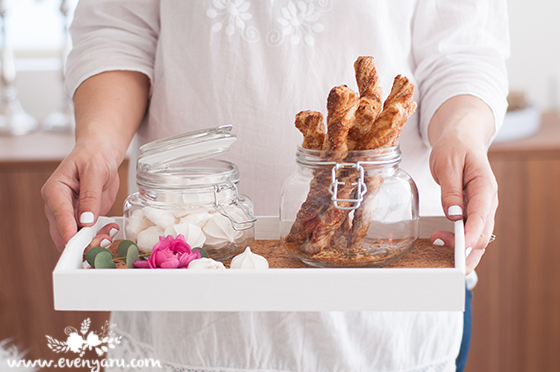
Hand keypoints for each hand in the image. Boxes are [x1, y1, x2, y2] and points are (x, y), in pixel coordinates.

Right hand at [41, 140, 121, 250]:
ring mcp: (70, 214)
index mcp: (55, 190)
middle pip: (63, 231)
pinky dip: (99, 236)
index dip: (67, 229)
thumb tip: (86, 221)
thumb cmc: (94, 157)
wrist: (101, 155)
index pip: (58, 213)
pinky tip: (111, 229)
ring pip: (75, 237)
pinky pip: (88, 234)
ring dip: (92, 241)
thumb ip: (90, 195)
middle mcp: (58, 205)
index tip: (75, 241)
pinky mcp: (83, 219)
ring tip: (109, 233)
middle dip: (80, 241)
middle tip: (101, 240)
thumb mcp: (95, 171)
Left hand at [427, 95, 497, 273]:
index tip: (459, 250)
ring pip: (479, 237)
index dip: (471, 237)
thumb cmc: (454, 147)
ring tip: (437, 244)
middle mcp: (488, 200)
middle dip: (466, 249)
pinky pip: (471, 231)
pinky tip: (444, 244)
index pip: (481, 217)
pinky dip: (461, 242)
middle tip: (441, 252)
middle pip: (483, 234)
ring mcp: (483, 207)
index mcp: (485, 187)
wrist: (461, 137)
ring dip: (462, 248)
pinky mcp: (474, 211)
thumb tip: (454, 215)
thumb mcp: (447, 164)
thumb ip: (451, 190)